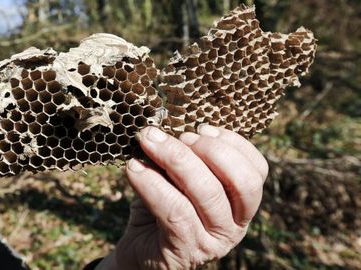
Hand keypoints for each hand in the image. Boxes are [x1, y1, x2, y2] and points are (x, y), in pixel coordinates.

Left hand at [96, 126, 267, 269]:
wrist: (139, 250)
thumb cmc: (161, 207)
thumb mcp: (178, 179)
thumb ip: (185, 157)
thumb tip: (167, 126)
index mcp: (240, 204)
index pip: (256, 170)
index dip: (234, 144)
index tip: (202, 128)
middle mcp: (236, 225)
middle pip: (238, 180)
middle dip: (207, 149)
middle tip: (176, 135)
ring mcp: (214, 241)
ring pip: (207, 192)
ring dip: (176, 159)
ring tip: (149, 142)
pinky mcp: (186, 250)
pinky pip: (174, 210)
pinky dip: (151, 183)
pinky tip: (133, 168)